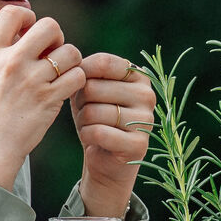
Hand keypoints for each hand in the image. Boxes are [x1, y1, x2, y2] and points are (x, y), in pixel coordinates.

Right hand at [0, 5, 84, 192]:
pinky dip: (77, 81)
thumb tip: (26, 33)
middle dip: (57, 37)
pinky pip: (78, 76)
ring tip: (61, 75)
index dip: (28, 17)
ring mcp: (31, 81)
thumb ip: (2, 54)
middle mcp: (11, 63)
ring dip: (71, 62)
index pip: (11, 13)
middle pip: (49, 26)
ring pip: (70, 52)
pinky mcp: (49, 100)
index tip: (30, 33)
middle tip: (53, 53)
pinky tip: (66, 89)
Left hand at [72, 53, 155, 216]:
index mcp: (138, 76)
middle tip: (87, 113)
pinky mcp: (139, 144)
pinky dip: (87, 136)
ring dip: (83, 121)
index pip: (103, 62)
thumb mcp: (89, 90)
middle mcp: (146, 95)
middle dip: (81, 102)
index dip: (82, 75)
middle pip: (93, 87)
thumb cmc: (97, 118)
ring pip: (93, 111)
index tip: (82, 89)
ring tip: (92, 126)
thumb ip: (84, 73)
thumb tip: (74, 65)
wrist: (106, 158)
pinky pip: (98, 132)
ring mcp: (145, 120)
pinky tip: (93, 139)